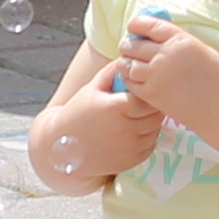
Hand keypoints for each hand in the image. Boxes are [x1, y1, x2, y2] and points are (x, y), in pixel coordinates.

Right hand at [34, 74, 162, 190]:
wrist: (63, 149)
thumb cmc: (78, 114)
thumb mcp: (92, 88)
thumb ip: (111, 72)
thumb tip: (129, 58)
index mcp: (114, 108)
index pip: (146, 97)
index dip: (145, 93)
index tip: (139, 90)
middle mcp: (124, 129)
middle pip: (154, 114)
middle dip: (150, 106)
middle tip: (141, 102)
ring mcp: (129, 147)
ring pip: (155, 129)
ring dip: (150, 121)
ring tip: (134, 116)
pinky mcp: (132, 160)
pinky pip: (150, 143)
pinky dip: (146, 137)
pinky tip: (130, 131)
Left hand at [117, 11, 218, 128]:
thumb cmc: (215, 77)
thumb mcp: (199, 48)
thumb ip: (176, 40)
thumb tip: (154, 35)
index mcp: (179, 39)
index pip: (147, 25)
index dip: (136, 25)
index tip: (133, 28)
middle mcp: (164, 54)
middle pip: (133, 44)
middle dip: (128, 44)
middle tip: (128, 47)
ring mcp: (156, 75)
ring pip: (127, 64)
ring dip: (125, 62)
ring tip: (129, 63)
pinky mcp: (151, 93)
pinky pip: (130, 82)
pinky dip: (128, 78)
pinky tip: (134, 78)